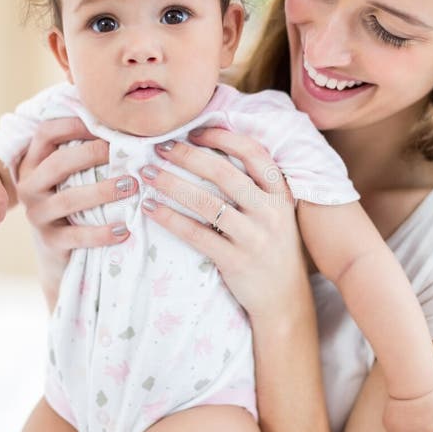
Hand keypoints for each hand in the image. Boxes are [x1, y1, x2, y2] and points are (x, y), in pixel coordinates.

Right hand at [14, 118, 138, 308]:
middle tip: (125, 156)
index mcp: (34, 164)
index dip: (74, 125)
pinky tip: (124, 229)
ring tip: (132, 186)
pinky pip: (76, 236)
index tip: (105, 126)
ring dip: (103, 191)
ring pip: (68, 199)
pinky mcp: (49, 241)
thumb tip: (122, 126)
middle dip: (92, 155)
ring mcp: (37, 215)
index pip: (46, 133)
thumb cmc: (74, 201)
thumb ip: (85, 152)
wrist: (61, 251)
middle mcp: (29, 186)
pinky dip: (102, 233)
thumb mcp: (72, 176)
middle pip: (58, 163)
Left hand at [139, 127, 307, 324]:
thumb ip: (256, 186)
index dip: (222, 137)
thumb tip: (213, 151)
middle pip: (224, 173)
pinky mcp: (236, 261)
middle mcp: (270, 212)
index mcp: (280, 194)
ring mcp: (254, 237)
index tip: (194, 131)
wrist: (285, 300)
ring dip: (171, 184)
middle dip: (187, 155)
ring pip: (206, 202)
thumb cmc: (273, 249)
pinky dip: (170, 218)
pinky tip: (150, 209)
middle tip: (159, 147)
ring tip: (146, 174)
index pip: (253, 152)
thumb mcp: (277, 213)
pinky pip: (196, 234)